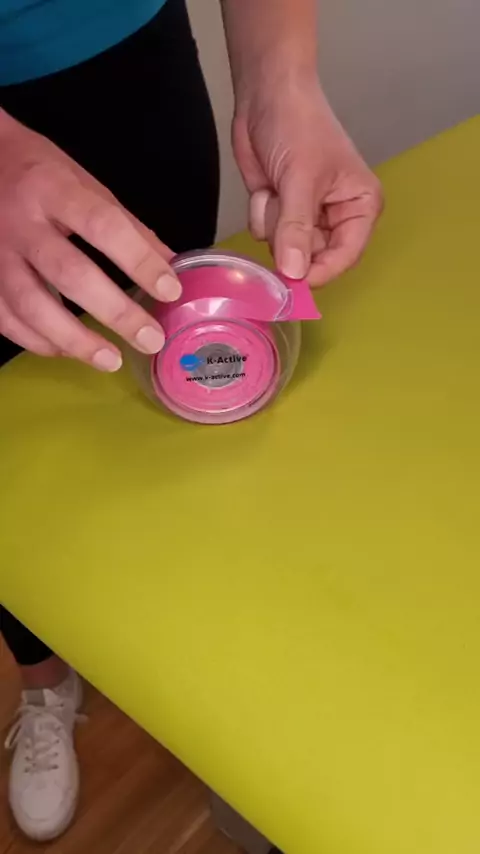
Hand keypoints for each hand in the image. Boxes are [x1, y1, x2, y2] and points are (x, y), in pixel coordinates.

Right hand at [0, 111, 180, 370]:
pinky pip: (6, 320)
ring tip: (112, 360)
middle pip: (69, 273)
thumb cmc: (34, 172)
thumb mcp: (82, 181)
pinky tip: (66, 351)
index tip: (169, 290)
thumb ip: (126, 225)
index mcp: (53, 188)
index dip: (138, 260)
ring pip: (32, 306)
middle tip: (150, 339)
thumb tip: (170, 265)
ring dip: (75, 340)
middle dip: (115, 312)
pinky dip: (38, 341)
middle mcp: (20, 222)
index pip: (103, 225)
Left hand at [233, 73, 382, 285]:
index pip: (345, 256)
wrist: (267, 93)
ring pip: (285, 249)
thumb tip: (295, 273)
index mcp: (360, 207)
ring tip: (277, 187)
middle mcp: (337, 217)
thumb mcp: (301, 178)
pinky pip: (266, 235)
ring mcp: (307, 217)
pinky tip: (266, 186)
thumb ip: (297, 229)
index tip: (294, 281)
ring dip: (273, 221)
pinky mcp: (281, 211)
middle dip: (291, 240)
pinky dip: (261, 212)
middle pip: (313, 259)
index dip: (320, 272)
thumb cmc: (299, 125)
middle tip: (281, 209)